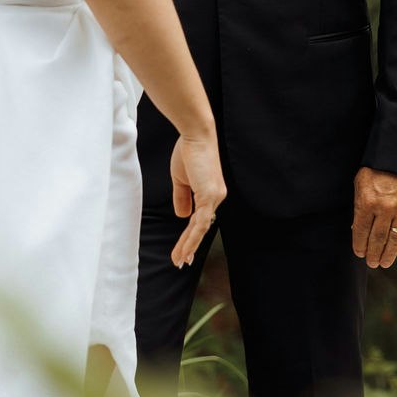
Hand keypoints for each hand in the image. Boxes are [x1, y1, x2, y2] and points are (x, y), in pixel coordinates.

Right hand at [169, 133, 226, 268]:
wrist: (195, 134)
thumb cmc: (188, 151)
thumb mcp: (181, 179)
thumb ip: (182, 198)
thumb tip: (182, 217)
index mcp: (211, 193)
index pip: (200, 219)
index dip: (191, 235)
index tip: (183, 250)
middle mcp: (216, 197)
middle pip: (202, 228)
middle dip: (190, 246)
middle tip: (181, 262)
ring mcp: (215, 197)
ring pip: (201, 228)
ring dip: (189, 246)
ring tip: (179, 260)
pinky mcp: (210, 196)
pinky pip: (200, 222)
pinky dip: (192, 237)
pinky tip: (185, 249)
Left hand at [351, 167, 396, 268]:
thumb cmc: (376, 168)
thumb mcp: (360, 183)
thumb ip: (359, 205)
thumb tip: (356, 229)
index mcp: (367, 200)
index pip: (360, 230)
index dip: (359, 245)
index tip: (359, 254)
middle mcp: (385, 207)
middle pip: (378, 238)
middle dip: (374, 253)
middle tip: (373, 264)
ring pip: (395, 238)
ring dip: (389, 254)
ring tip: (385, 263)